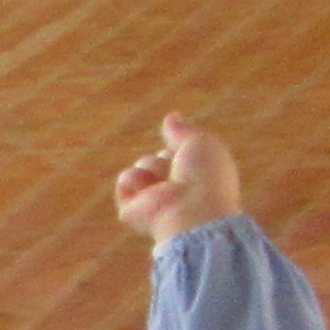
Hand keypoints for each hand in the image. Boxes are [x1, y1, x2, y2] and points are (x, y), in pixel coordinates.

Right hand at [113, 113, 243, 249]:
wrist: (192, 210)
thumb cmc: (204, 176)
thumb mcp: (199, 141)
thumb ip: (182, 131)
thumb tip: (171, 117)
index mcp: (193, 177)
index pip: (177, 151)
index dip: (182, 146)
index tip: (195, 158)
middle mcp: (173, 190)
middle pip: (158, 156)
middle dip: (165, 158)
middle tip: (179, 174)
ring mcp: (153, 202)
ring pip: (142, 165)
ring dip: (153, 168)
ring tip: (165, 185)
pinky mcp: (133, 211)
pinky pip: (125, 180)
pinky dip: (134, 180)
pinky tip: (148, 192)